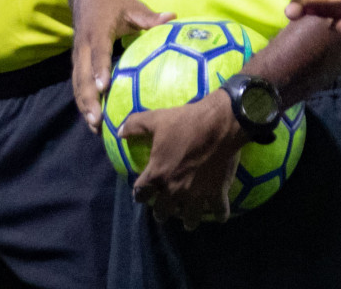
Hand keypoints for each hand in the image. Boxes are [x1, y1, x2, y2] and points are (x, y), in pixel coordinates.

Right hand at [70, 0, 173, 132]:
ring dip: (84, 106)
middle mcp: (83, 46)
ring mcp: (77, 55)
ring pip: (77, 84)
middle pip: (82, 76)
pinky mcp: (77, 62)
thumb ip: (150, 17)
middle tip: (98, 121)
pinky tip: (93, 120)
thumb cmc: (113, 2)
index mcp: (97, 31)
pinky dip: (83, 102)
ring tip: (95, 128)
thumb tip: (173, 17)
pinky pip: (77, 84)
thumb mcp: (132, 6)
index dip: (100, 69)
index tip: (104, 87)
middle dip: (88, 99)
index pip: (98, 52)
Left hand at [123, 91, 245, 227]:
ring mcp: (197, 194)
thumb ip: (135, 126)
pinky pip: (219, 210)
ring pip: (190, 218)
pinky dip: (220, 214)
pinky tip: (220, 215)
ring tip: (189, 220)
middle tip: (165, 210)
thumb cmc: (185, 121)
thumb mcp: (156, 119)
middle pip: (163, 212)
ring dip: (189, 220)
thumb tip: (119, 132)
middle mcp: (175, 190)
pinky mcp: (217, 191)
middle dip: (162, 212)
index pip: (141, 194)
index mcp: (157, 175)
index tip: (141, 194)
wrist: (219, 123)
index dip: (140, 194)